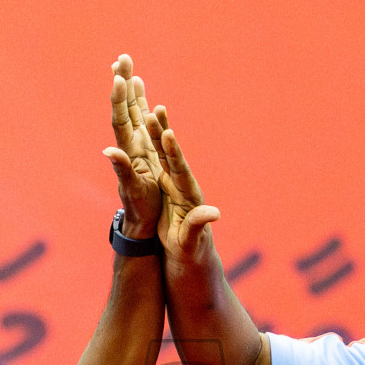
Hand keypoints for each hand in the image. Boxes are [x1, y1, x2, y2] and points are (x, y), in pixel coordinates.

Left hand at [105, 55, 162, 238]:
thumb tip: (109, 152)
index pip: (120, 119)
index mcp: (128, 151)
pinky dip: (141, 100)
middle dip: (123, 83)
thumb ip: (122, 170)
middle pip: (124, 108)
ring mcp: (138, 144)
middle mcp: (130, 144)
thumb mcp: (133, 190)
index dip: (120, 99)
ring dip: (130, 88)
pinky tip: (140, 88)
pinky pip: (143, 119)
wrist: (143, 221)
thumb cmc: (141, 209)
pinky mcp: (146, 148)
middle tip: (121, 58)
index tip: (120, 77)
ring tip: (126, 65)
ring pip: (133, 110)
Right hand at [143, 104, 221, 263]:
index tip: (169, 134)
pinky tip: (149, 128)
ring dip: (158, 134)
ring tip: (151, 111)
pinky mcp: (168, 185)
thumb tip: (215, 213)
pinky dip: (154, 145)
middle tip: (156, 111)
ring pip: (165, 154)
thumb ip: (199, 224)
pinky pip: (160, 160)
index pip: (181, 170)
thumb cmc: (189, 250)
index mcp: (188, 196)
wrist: (188, 253)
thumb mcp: (190, 240)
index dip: (175, 153)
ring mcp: (174, 183)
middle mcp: (182, 185)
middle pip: (172, 156)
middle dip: (163, 134)